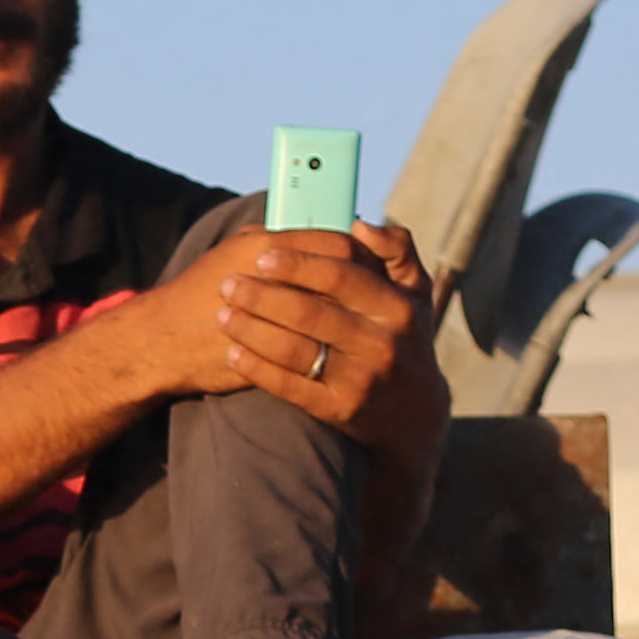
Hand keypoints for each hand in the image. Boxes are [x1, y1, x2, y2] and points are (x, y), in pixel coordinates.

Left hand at [213, 218, 439, 440]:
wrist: (412, 414)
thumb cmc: (404, 336)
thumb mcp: (415, 291)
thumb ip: (395, 250)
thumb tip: (360, 224)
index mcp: (397, 307)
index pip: (341, 276)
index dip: (298, 264)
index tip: (262, 255)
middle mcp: (381, 344)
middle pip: (310, 313)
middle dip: (263, 297)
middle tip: (228, 284)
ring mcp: (361, 380)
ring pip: (295, 350)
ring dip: (252, 331)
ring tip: (222, 315)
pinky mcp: (340, 410)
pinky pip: (291, 387)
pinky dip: (258, 370)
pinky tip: (233, 353)